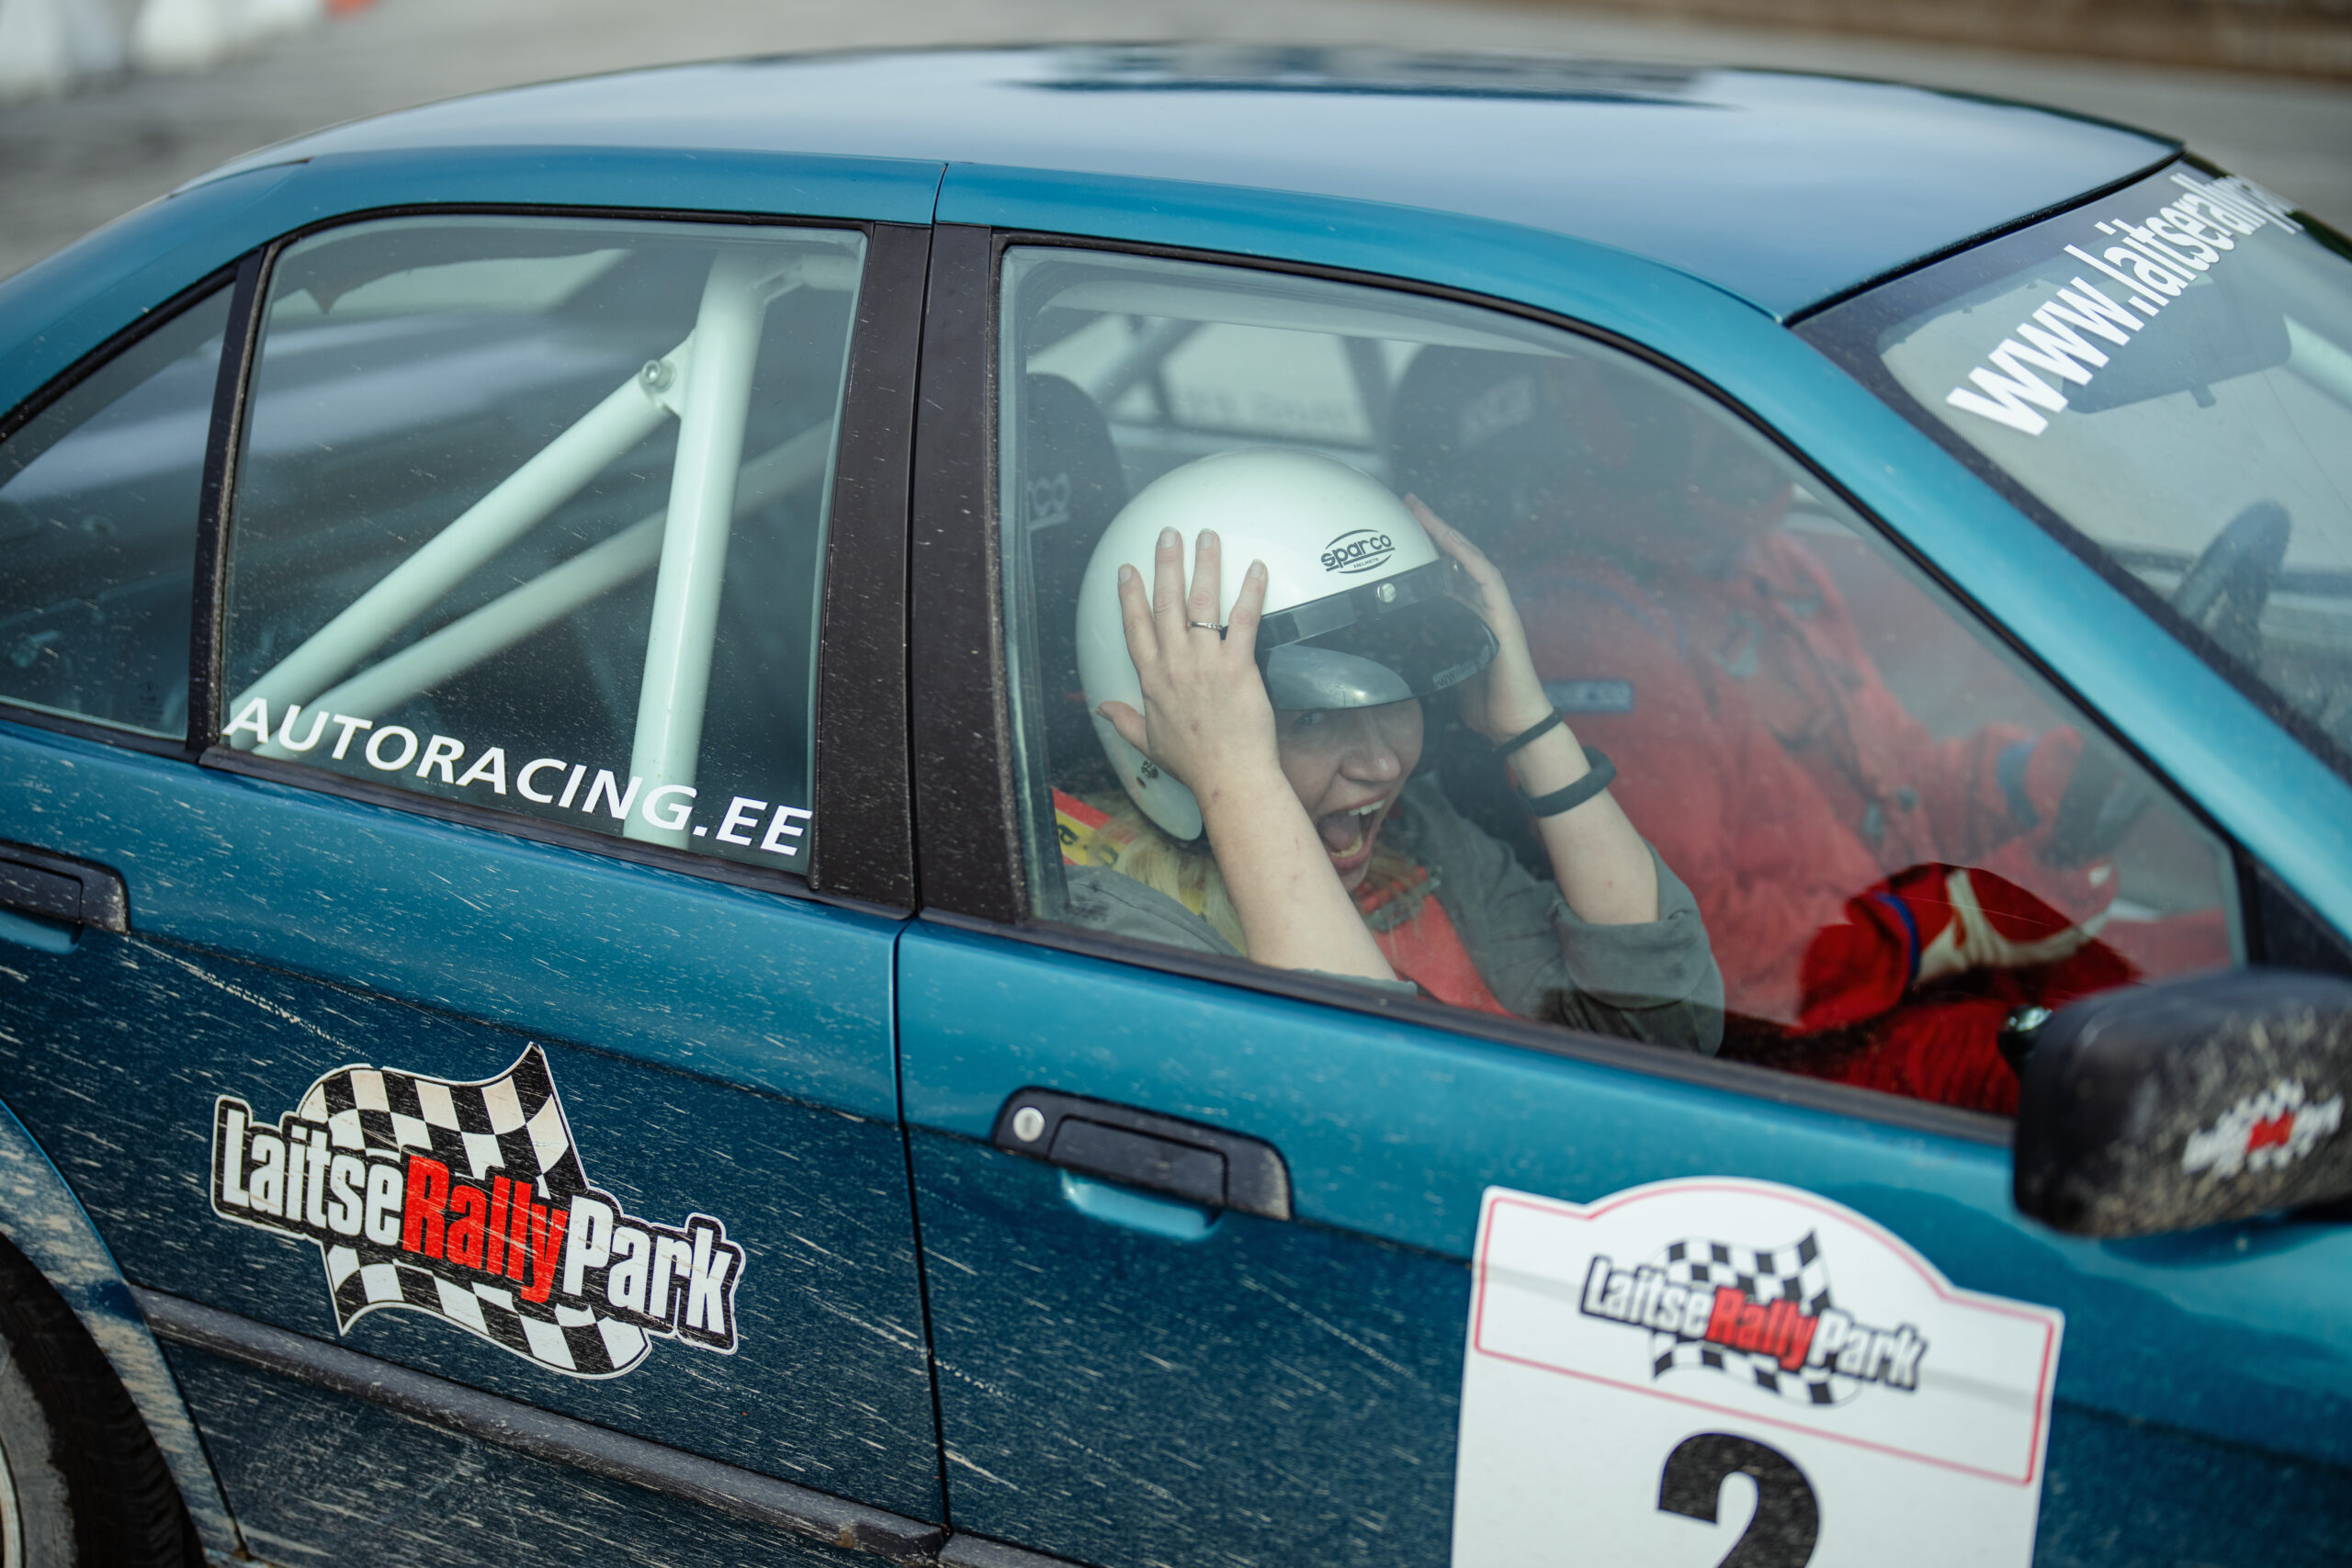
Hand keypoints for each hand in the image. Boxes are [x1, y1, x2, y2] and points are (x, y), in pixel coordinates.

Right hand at [1097, 527, 1282, 811]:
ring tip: (1206, 537)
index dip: (1130, 595)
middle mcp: (1176, 664)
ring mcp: (1206, 662)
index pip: (1136, 627)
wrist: (1228, 777)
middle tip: (1169, 534)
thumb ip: (1124, 721)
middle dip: (1166, 563)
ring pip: (1202, 602)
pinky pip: (1244, 620)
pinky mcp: (1238, 666)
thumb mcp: (1149, 743)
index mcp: (1153, 680)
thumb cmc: (1194, 763)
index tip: (1128, 571)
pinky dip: (1250, 591)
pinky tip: (1255, 568)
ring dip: (1204, 565)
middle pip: (1166, 603)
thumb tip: (1102, 709)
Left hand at [1408, 497, 1551, 742]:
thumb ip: (1424, 647)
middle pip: (1454, 556)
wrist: (1512, 723)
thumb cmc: (1481, 700)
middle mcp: (1480, 605)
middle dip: (1431, 528)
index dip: (1423, 547)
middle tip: (1406, 504)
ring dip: (1446, 533)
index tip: (1399, 526)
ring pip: (1469, 559)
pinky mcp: (1503, 617)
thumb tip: (1389, 643)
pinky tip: (1450, 542)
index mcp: (1465, 614)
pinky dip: (1468, 558)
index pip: (1443, 571)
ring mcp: (1494, 608)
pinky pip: (1486, 579)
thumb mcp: (1440, 667)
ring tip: (1422, 511)